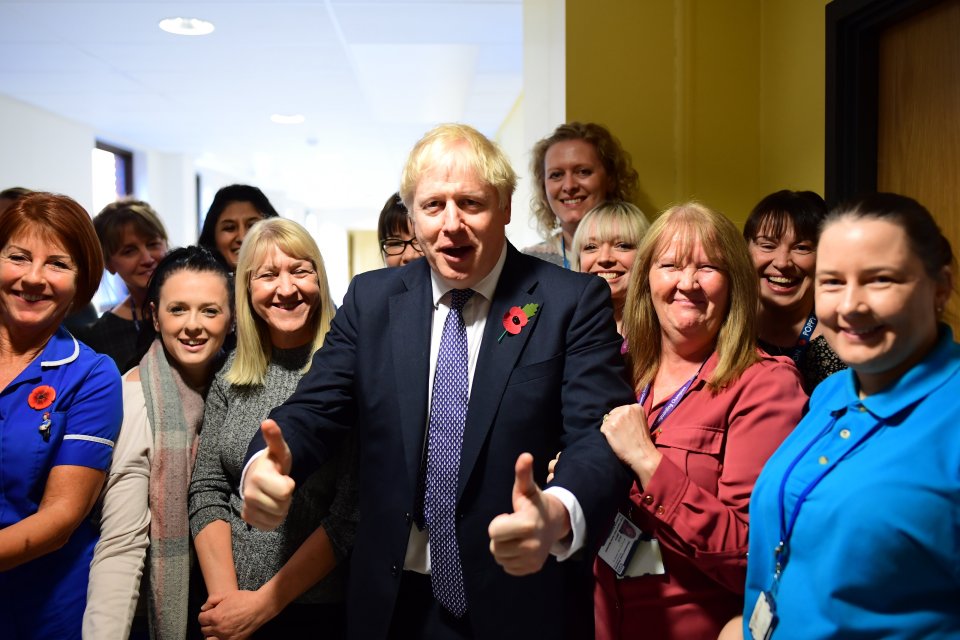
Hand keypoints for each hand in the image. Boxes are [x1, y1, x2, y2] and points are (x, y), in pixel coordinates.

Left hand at [198, 590, 274, 639]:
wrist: (260, 606)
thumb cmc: (245, 599)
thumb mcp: (227, 594)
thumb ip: (211, 600)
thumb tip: (204, 608)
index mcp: (215, 616)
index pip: (201, 619)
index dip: (205, 614)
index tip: (209, 613)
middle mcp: (219, 628)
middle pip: (204, 630)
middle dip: (208, 624)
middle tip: (215, 619)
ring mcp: (226, 636)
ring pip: (209, 639)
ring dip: (211, 634)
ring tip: (217, 628)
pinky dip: (220, 638)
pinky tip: (225, 633)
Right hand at [241, 420, 295, 530]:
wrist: (258, 475)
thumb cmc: (273, 463)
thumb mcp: (278, 450)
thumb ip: (275, 437)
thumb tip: (268, 422)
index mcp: (258, 477)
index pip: (287, 491)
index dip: (289, 485)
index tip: (282, 477)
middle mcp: (249, 494)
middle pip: (282, 507)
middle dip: (286, 498)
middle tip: (279, 487)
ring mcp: (247, 507)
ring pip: (277, 518)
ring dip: (281, 509)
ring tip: (275, 496)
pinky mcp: (248, 518)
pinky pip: (269, 526)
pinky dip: (274, 519)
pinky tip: (270, 506)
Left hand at [488, 453, 570, 575]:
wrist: (556, 523)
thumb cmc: (535, 504)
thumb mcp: (527, 489)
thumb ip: (523, 474)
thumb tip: (525, 456)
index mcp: (528, 524)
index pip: (493, 531)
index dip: (498, 523)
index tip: (510, 516)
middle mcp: (531, 546)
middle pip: (495, 547)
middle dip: (500, 536)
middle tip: (513, 527)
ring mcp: (532, 560)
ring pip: (500, 558)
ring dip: (504, 547)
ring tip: (517, 536)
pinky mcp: (532, 569)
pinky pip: (508, 567)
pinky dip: (510, 559)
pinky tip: (520, 547)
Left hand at [600, 404, 661, 484]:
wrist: (642, 455)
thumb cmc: (643, 442)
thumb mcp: (642, 422)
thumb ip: (631, 416)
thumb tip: (618, 415)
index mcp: (635, 407)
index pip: (621, 409)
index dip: (621, 419)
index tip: (625, 427)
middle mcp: (626, 410)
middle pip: (612, 414)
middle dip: (614, 422)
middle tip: (621, 434)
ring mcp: (616, 418)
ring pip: (607, 421)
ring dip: (610, 429)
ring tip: (619, 438)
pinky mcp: (609, 427)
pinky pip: (603, 429)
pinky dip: (606, 435)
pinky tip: (615, 441)